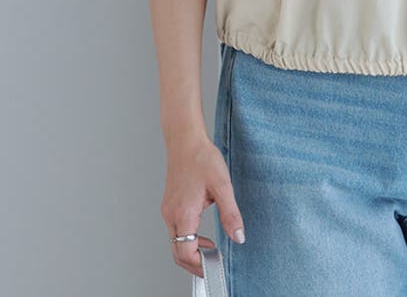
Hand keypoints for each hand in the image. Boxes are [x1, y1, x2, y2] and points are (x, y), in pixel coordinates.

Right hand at [161, 132, 245, 277]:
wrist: (186, 141)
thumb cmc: (202, 159)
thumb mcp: (223, 186)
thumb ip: (231, 214)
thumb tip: (238, 236)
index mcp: (183, 213)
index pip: (185, 253)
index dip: (199, 264)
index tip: (214, 265)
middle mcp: (171, 214)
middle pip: (177, 252)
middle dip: (194, 263)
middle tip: (213, 264)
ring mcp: (168, 210)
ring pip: (175, 242)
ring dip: (191, 251)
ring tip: (210, 250)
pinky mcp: (169, 205)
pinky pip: (176, 230)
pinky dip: (187, 238)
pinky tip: (201, 233)